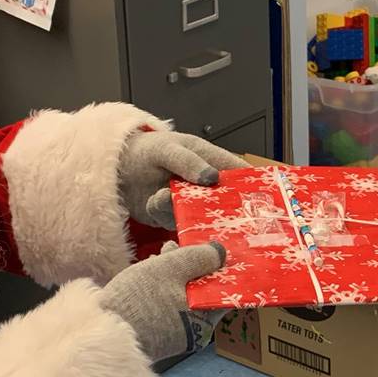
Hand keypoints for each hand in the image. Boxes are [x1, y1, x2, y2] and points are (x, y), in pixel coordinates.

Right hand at [97, 241, 226, 360]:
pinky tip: (144, 279)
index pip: (221, 290)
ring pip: (180, 300)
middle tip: (171, 247)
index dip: (214, 266)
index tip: (203, 249)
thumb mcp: (171, 268)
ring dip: (171, 277)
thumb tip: (221, 253)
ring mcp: (176, 337)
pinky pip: (166, 310)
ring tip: (153, 258)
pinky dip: (160, 293)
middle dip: (187, 267)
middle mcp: (196, 332)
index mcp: (206, 319)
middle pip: (199, 292)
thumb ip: (198, 258)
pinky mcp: (156, 338)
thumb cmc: (141, 300)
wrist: (104, 333)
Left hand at [119, 132, 245, 228]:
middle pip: (227, 203)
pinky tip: (160, 209)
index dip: (252, 186)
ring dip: (197, 220)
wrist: (116, 170)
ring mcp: (191, 204)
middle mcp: (205, 185)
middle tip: (231, 223)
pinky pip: (181, 227)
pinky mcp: (175, 219)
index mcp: (210, 160)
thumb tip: (212, 177)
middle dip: (230, 214)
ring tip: (176, 207)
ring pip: (205, 218)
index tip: (261, 201)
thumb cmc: (144, 151)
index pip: (238, 173)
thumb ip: (188, 161)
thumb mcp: (166, 149)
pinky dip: (172, 223)